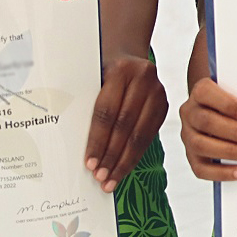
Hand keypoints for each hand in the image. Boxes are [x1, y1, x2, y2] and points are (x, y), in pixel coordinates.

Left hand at [85, 54, 168, 192]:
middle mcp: (143, 78)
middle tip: (100, 178)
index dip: (98, 140)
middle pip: (125, 125)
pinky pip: (149, 135)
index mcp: (120, 70)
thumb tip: (71, 146)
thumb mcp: (92, 78)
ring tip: (111, 180)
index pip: (106, 112)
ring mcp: (157, 91)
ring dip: (125, 161)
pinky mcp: (164, 105)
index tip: (89, 163)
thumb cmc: (100, 72)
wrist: (127, 56)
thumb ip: (86, 104)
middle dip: (111, 155)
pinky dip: (136, 154)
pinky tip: (124, 168)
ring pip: (140, 134)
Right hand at [178, 77, 236, 181]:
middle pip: (206, 122)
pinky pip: (201, 168)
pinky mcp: (192, 156)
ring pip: (201, 145)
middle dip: (236, 131)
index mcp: (200, 92)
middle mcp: (190, 113)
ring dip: (230, 151)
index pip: (206, 93)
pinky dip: (222, 172)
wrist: (219, 114)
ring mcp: (188, 136)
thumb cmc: (234, 103)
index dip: (227, 103)